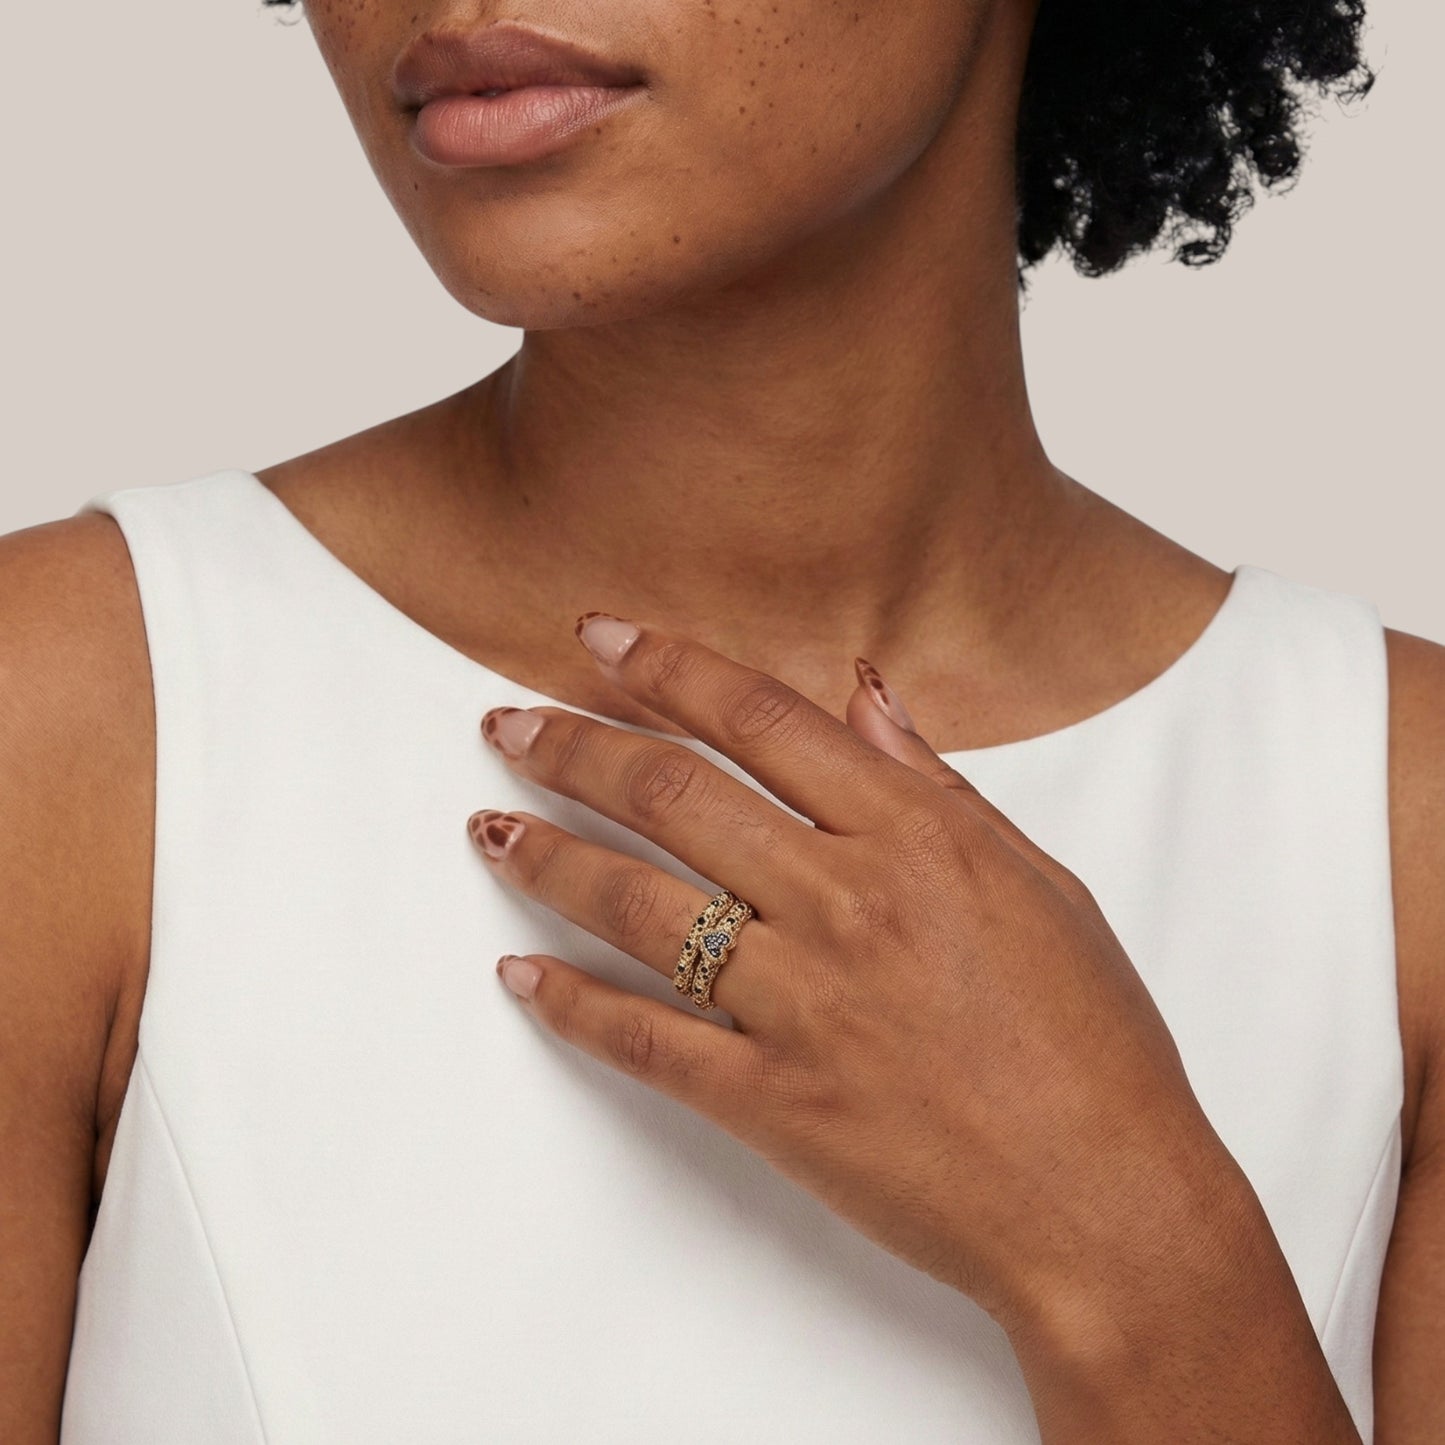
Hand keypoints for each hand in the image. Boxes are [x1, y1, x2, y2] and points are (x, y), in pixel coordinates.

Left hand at [467, 613, 1247, 1349]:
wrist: (1108, 1202)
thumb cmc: (1095, 1042)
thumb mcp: (1038, 882)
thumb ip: (936, 785)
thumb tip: (865, 694)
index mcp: (915, 838)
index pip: (761, 720)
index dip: (668, 667)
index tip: (600, 638)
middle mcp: (846, 904)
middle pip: (673, 796)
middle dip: (573, 748)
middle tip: (508, 724)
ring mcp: (802, 1004)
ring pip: (638, 906)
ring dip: (548, 858)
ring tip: (489, 828)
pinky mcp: (773, 1100)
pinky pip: (646, 1040)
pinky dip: (572, 1005)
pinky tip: (520, 975)